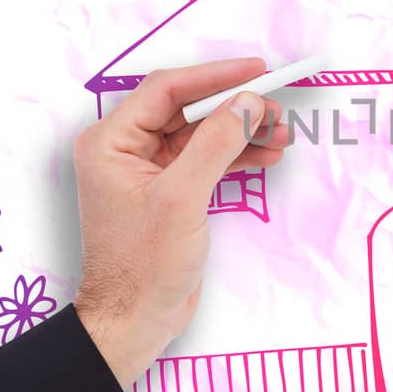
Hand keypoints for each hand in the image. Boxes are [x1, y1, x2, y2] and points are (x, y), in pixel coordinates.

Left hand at [71, 58, 290, 384]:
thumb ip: (216, 144)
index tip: (258, 70)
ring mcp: (148, 172)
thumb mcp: (182, 198)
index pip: (167, 90)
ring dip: (241, 131)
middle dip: (234, 106)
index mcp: (110, 142)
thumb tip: (247, 102)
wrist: (134, 321)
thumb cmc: (143, 266)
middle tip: (276, 107)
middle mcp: (125, 150)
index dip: (216, 76)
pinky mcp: (169, 193)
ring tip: (281, 133)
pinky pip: (205, 160)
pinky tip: (266, 154)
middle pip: (187, 109)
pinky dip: (236, 156)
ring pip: (201, 134)